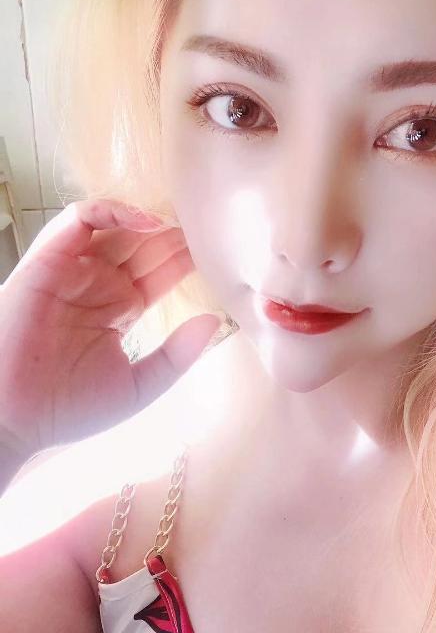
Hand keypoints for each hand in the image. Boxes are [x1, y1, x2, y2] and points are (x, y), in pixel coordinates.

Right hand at [0, 198, 221, 457]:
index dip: (186, 261)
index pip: (159, 274)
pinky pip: (78, 220)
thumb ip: (177, 355)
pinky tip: (147, 225)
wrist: (11, 419)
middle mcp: (97, 285)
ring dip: (150, 222)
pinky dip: (112, 212)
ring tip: (184, 225)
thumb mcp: (139, 386)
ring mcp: (73, 270)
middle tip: (209, 227)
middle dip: (175, 237)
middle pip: (143, 247)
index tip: (218, 254)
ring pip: (116, 228)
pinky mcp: (47, 260)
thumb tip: (215, 320)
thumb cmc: (69, 409)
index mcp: (119, 310)